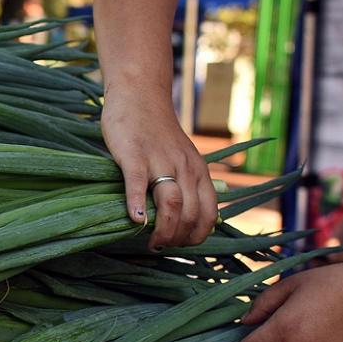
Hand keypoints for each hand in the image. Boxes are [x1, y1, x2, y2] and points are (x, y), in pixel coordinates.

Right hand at [101, 94, 216, 250]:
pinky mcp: (134, 155)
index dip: (197, 236)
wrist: (139, 94)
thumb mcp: (182, 157)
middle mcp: (184, 167)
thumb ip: (185, 183)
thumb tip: (181, 218)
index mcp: (198, 171)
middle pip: (190, 214)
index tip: (180, 245)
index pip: (208, 214)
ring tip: (151, 243)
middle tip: (161, 247)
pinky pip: (137, 183)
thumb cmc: (156, 132)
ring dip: (163, 230)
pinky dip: (137, 204)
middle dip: (178, 239)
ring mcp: (159, 160)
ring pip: (171, 204)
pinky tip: (135, 220)